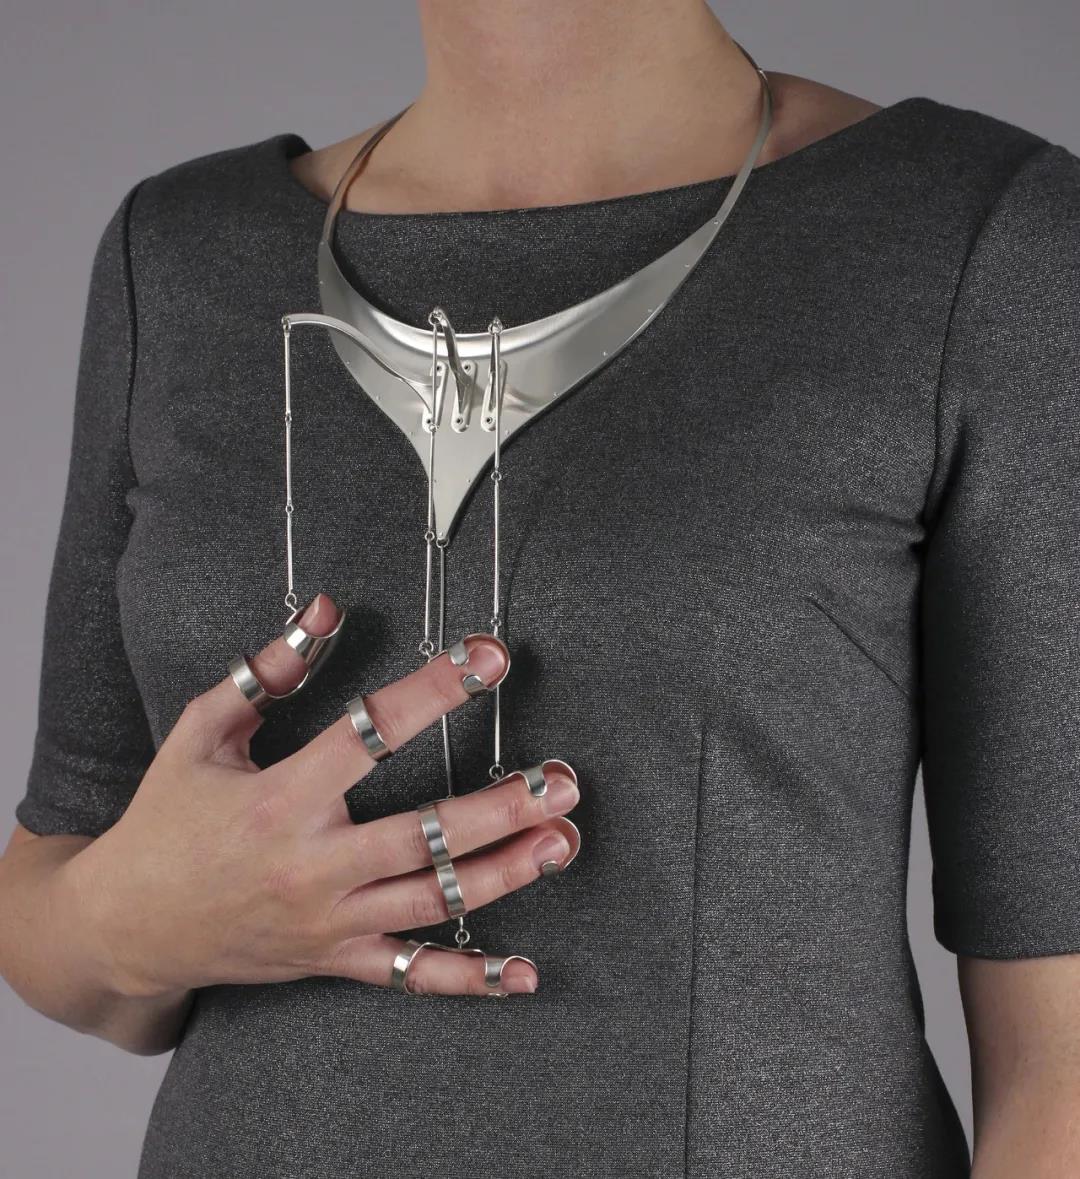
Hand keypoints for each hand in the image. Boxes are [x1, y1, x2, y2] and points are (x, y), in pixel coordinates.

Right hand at [65, 593, 579, 998]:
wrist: (125, 925)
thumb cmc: (166, 820)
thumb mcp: (202, 733)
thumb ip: (267, 671)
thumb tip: (325, 610)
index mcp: (281, 798)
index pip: (372, 733)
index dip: (437, 689)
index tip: (488, 656)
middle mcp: (311, 864)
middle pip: (424, 834)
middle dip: (502, 806)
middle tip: (562, 779)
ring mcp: (327, 921)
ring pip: (433, 900)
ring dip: (506, 872)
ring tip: (563, 840)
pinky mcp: (334, 960)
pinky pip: (411, 975)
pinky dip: (470, 978)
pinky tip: (525, 972)